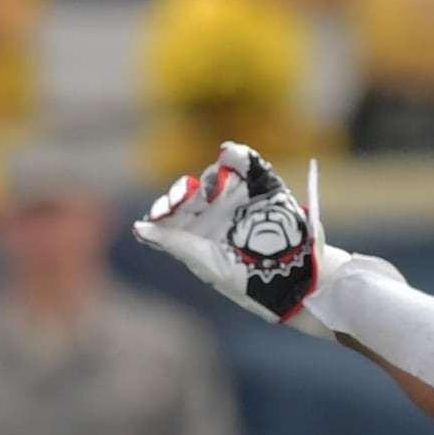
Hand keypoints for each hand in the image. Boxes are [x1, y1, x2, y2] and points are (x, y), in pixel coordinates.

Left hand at [135, 141, 321, 325]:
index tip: (162, 212)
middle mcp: (216, 213)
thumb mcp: (206, 262)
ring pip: (216, 175)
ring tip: (212, 189)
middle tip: (186, 197)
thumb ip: (175, 242)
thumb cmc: (248, 279)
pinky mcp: (262, 186)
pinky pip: (247, 163)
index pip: (173, 213)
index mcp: (198, 233)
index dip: (165, 208)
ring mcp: (238, 198)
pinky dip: (236, 155)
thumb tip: (138, 228)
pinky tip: (227, 155)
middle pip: (192, 191)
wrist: (295, 279)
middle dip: (184, 192)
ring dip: (210, 176)